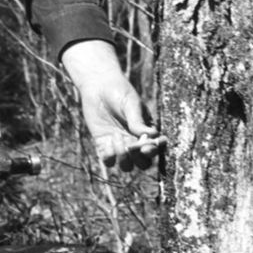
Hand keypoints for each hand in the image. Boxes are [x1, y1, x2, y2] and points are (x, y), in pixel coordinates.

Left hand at [61, 39, 165, 172]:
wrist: (98, 86)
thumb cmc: (119, 92)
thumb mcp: (131, 104)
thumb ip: (138, 121)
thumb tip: (152, 135)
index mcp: (146, 132)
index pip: (154, 149)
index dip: (152, 151)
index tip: (146, 146)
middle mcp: (134, 141)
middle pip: (142, 163)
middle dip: (139, 158)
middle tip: (131, 145)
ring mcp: (119, 145)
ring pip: (126, 166)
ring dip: (123, 158)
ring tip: (117, 137)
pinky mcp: (103, 145)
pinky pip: (108, 161)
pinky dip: (109, 156)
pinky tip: (108, 140)